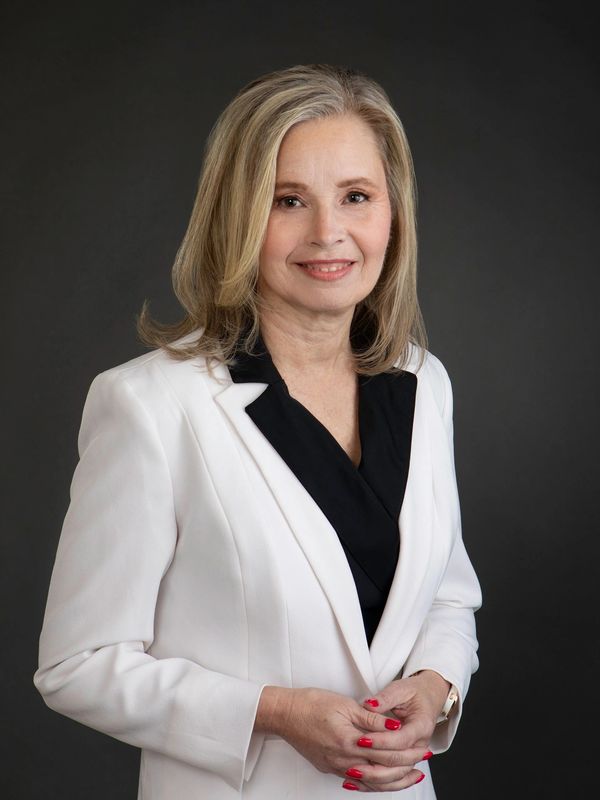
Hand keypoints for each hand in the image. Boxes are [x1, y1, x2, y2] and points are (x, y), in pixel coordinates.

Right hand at [255, 686, 428, 789]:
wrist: (284, 715)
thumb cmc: (311, 704)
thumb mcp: (344, 704)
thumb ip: (371, 717)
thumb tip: (394, 724)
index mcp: (349, 741)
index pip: (386, 750)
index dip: (407, 749)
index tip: (422, 746)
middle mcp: (344, 759)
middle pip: (382, 769)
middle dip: (406, 766)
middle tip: (423, 760)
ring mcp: (336, 767)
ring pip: (371, 781)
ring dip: (394, 780)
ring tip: (411, 776)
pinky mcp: (330, 768)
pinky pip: (357, 781)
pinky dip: (374, 783)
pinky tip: (382, 780)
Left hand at [339, 671, 449, 791]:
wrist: (427, 698)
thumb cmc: (414, 693)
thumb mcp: (400, 689)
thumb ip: (385, 698)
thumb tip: (369, 705)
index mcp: (421, 725)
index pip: (401, 739)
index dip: (381, 741)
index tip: (361, 739)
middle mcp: (420, 745)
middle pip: (399, 762)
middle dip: (374, 763)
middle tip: (352, 762)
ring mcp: (414, 755)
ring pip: (396, 775)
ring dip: (373, 778)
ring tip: (351, 774)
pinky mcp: (406, 761)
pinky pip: (392, 777)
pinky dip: (375, 782)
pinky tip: (357, 782)